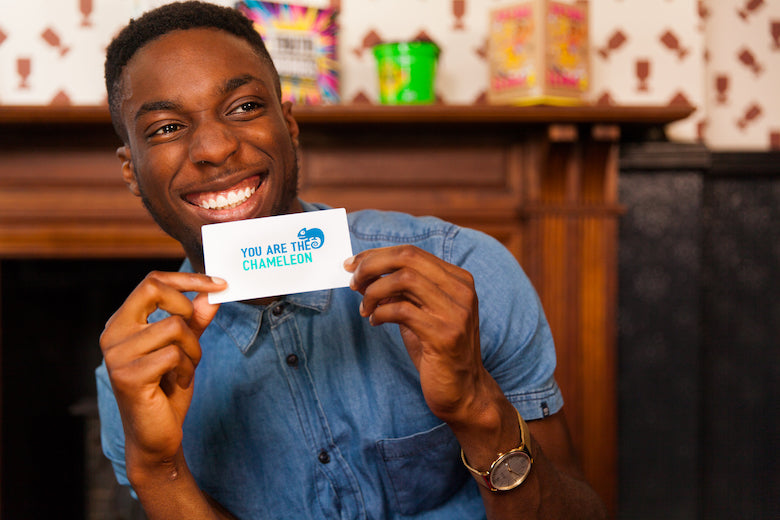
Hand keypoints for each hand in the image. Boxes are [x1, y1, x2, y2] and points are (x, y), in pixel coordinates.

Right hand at [99, 271, 226, 469]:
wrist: (156, 437)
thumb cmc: (167, 390)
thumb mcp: (186, 348)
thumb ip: (196, 320)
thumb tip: (212, 293)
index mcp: (122, 322)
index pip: (152, 281)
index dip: (188, 278)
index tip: (220, 283)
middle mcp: (112, 334)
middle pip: (155, 290)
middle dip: (188, 310)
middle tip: (194, 339)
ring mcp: (116, 355)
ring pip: (174, 326)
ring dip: (193, 350)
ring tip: (184, 369)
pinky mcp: (128, 376)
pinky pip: (174, 354)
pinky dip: (187, 369)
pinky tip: (178, 383)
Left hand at [344, 245, 491, 424]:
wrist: (464, 392)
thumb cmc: (438, 351)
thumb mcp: (421, 313)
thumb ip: (401, 292)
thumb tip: (365, 272)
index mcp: (458, 280)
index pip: (411, 253)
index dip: (377, 255)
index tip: (353, 264)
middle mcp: (461, 291)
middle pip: (407, 258)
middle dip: (371, 266)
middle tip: (353, 282)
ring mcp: (456, 312)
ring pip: (404, 279)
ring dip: (374, 291)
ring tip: (365, 308)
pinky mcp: (444, 335)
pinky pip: (401, 310)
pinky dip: (380, 314)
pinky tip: (375, 323)